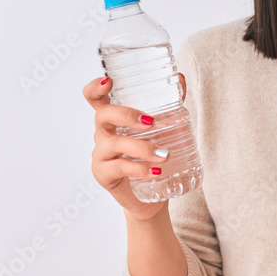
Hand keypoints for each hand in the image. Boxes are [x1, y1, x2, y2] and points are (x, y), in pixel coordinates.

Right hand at [82, 73, 186, 220]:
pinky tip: (155, 172)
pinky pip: (118, 168)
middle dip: (125, 115)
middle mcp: (103, 134)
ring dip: (140, 147)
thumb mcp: (161, 129)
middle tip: (151, 122)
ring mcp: (101, 155)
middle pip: (102, 115)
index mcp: (113, 119)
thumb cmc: (151, 157)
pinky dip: (138, 168)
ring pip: (113, 144)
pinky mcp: (104, 175)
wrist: (150, 196)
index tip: (108, 80)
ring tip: (164, 155)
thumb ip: (170, 103)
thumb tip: (181, 78)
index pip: (95, 99)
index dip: (95, 88)